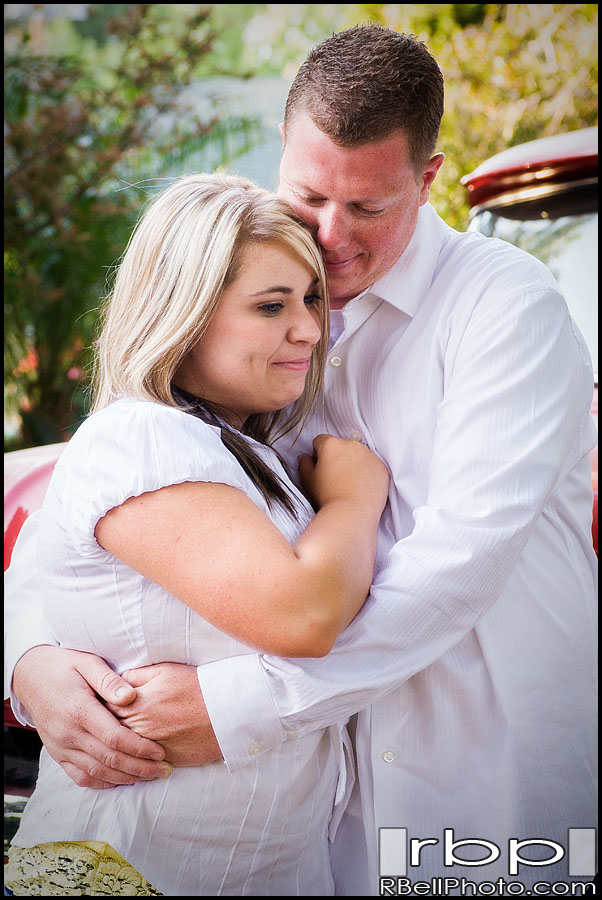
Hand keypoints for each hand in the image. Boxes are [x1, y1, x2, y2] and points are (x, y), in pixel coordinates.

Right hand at [12, 645, 171, 788]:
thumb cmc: (64, 665)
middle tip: (164, 770)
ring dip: (126, 778)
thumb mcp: (88, 662)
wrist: (30, 676)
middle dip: (140, 768)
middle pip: (109, 759)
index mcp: (79, 710)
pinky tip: (122, 780)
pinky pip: (80, 776)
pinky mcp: (57, 754)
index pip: (114, 738)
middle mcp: (68, 734)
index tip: (160, 752)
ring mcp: (61, 747)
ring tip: (150, 776)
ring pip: (96, 772)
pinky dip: (103, 782)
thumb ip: (109, 680)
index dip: (140, 748)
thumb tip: (130, 697)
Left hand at [106, 663, 221, 766]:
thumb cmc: (196, 687)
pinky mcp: (163, 761)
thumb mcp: (165, 671)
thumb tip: (118, 681)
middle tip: (97, 727)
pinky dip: (133, 762)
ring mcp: (150, 747)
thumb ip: (137, 676)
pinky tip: (130, 759)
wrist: (225, 711)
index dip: (98, 706)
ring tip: (111, 745)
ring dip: (116, 749)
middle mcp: (139, 728)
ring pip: (122, 752)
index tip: (96, 706)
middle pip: (109, 732)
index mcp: (136, 704)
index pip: (104, 707)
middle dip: (102, 729)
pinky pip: (139, 766)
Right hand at [298, 433, 389, 513]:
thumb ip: (304, 464)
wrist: (352, 513)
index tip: (320, 467)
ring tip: (348, 483)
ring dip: (353, 462)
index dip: (317, 454)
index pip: (320, 441)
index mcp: (331, 444)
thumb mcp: (308, 480)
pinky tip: (360, 486)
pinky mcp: (381, 467)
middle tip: (334, 477)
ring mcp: (369, 455)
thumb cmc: (328, 497)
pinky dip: (367, 472)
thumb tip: (304, 458)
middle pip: (341, 445)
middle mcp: (352, 444)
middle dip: (337, 456)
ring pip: (358, 454)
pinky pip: (372, 465)